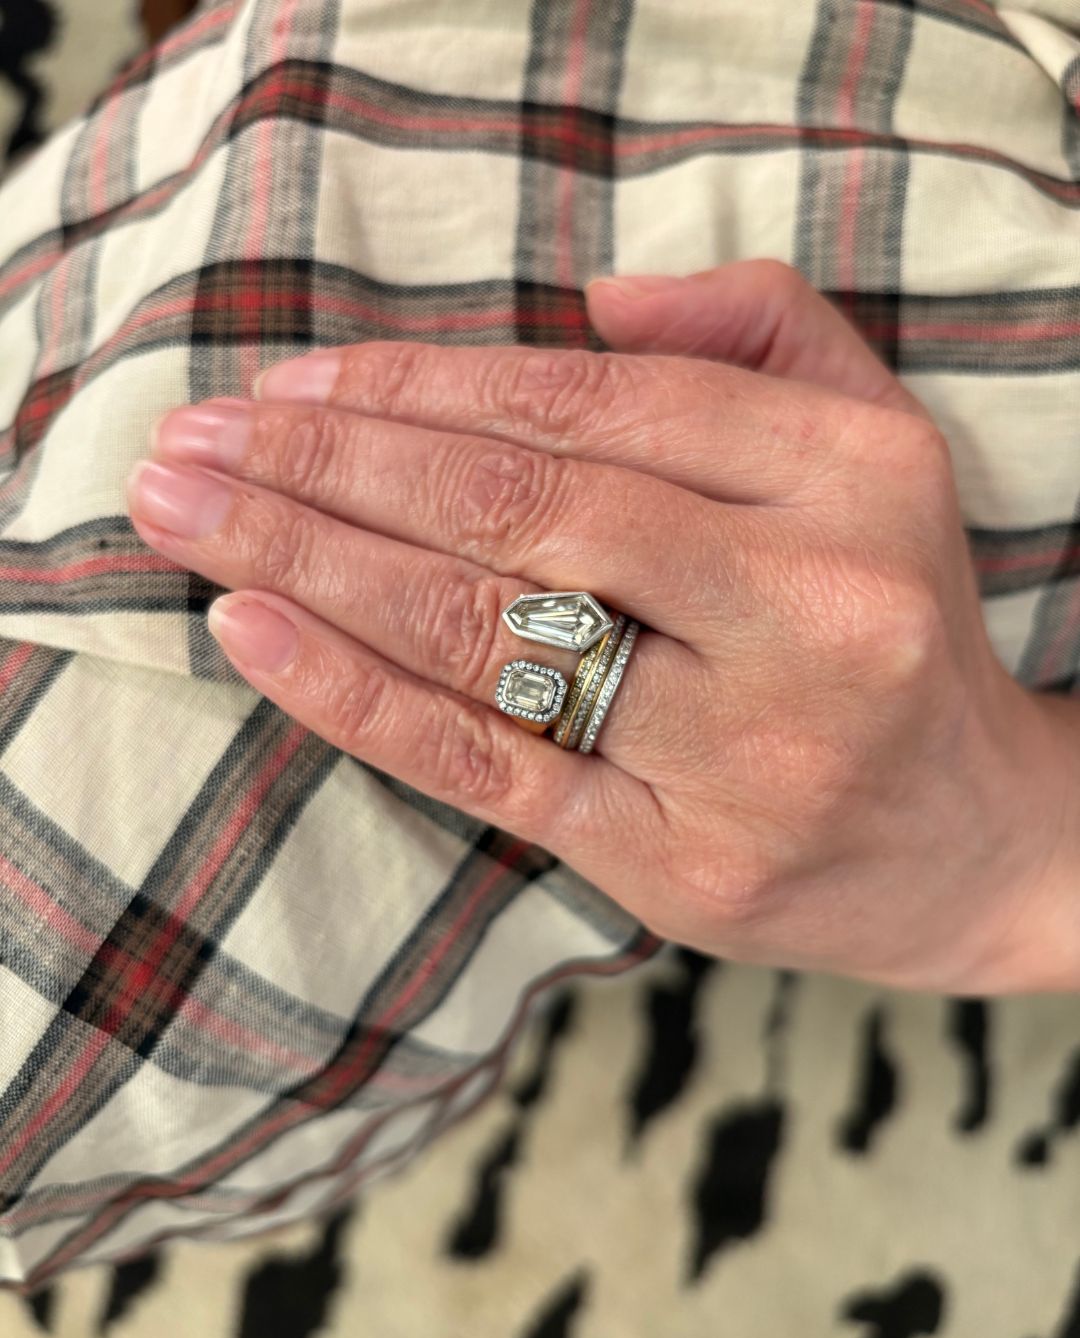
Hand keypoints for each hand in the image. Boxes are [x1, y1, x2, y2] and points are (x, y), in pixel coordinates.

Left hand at [125, 260, 1079, 994]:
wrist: (968, 839)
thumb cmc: (889, 619)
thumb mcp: (875, 445)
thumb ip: (758, 332)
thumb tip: (591, 303)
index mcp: (851, 480)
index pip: (591, 406)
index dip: (421, 385)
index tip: (295, 383)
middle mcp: (807, 608)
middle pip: (520, 508)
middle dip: (329, 465)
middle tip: (194, 439)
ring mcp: (742, 750)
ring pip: (484, 633)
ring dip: (308, 561)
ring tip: (185, 513)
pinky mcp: (678, 862)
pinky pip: (488, 767)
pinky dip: (351, 697)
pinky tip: (251, 631)